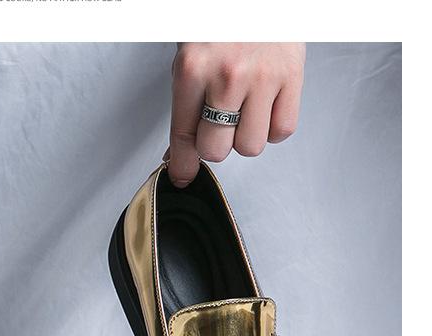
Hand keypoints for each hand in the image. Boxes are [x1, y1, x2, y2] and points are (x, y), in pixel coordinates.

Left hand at [167, 43, 305, 186]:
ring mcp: (262, 76)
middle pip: (218, 151)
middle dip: (215, 144)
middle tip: (218, 124)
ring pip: (251, 147)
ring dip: (245, 137)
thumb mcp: (189, 59)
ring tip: (243, 110)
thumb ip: (184, 108)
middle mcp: (226, 75)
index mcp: (192, 69)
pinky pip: (282, 131)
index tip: (182, 175)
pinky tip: (265, 106)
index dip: (182, 164)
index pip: (184, 137)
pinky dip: (273, 127)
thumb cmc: (217, 23)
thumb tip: (179, 156)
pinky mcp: (292, 74)